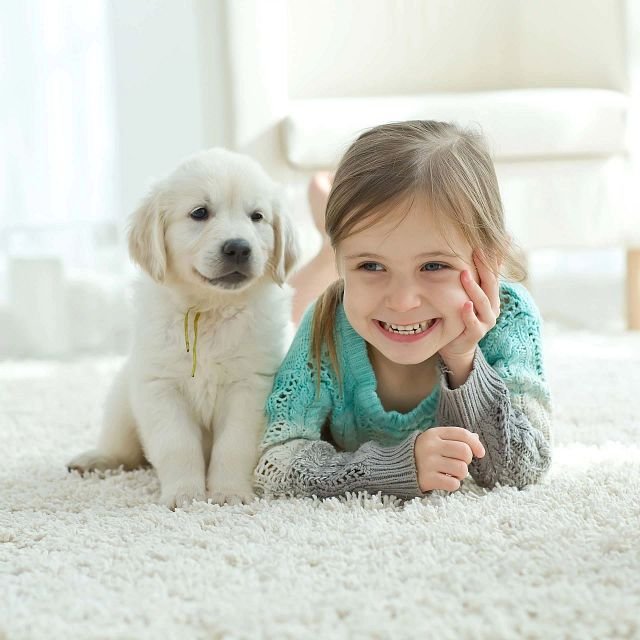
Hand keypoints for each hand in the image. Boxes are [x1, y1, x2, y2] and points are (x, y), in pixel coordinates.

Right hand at [415, 427, 485, 492]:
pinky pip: (453, 484)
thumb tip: (476, 438)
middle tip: (459, 463)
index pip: (462, 434)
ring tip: (451, 473)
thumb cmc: (422, 452)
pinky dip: (453, 484)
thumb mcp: (435, 440)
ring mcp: (428, 463)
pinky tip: (445, 481)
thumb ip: (454, 438)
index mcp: (434, 434)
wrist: (397, 467)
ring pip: (461, 469)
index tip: (480, 453)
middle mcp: (431, 446)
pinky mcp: (427, 479)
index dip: (476, 444)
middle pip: (464, 452)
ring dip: (461, 474)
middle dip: (467, 460)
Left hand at [438, 250, 500, 382]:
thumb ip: (470, 280)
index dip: (494, 257)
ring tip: (464, 274)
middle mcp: (492, 307)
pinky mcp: (476, 334)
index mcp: (491, 296)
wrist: (457, 346)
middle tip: (477, 250)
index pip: (494, 272)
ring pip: (482, 302)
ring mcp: (486, 321)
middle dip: (484, 266)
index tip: (492, 240)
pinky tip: (465, 304)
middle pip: (490, 283)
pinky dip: (469, 314)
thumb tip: (468, 253)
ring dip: (473, 287)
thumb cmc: (461, 316)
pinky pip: (473, 323)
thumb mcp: (467, 296)